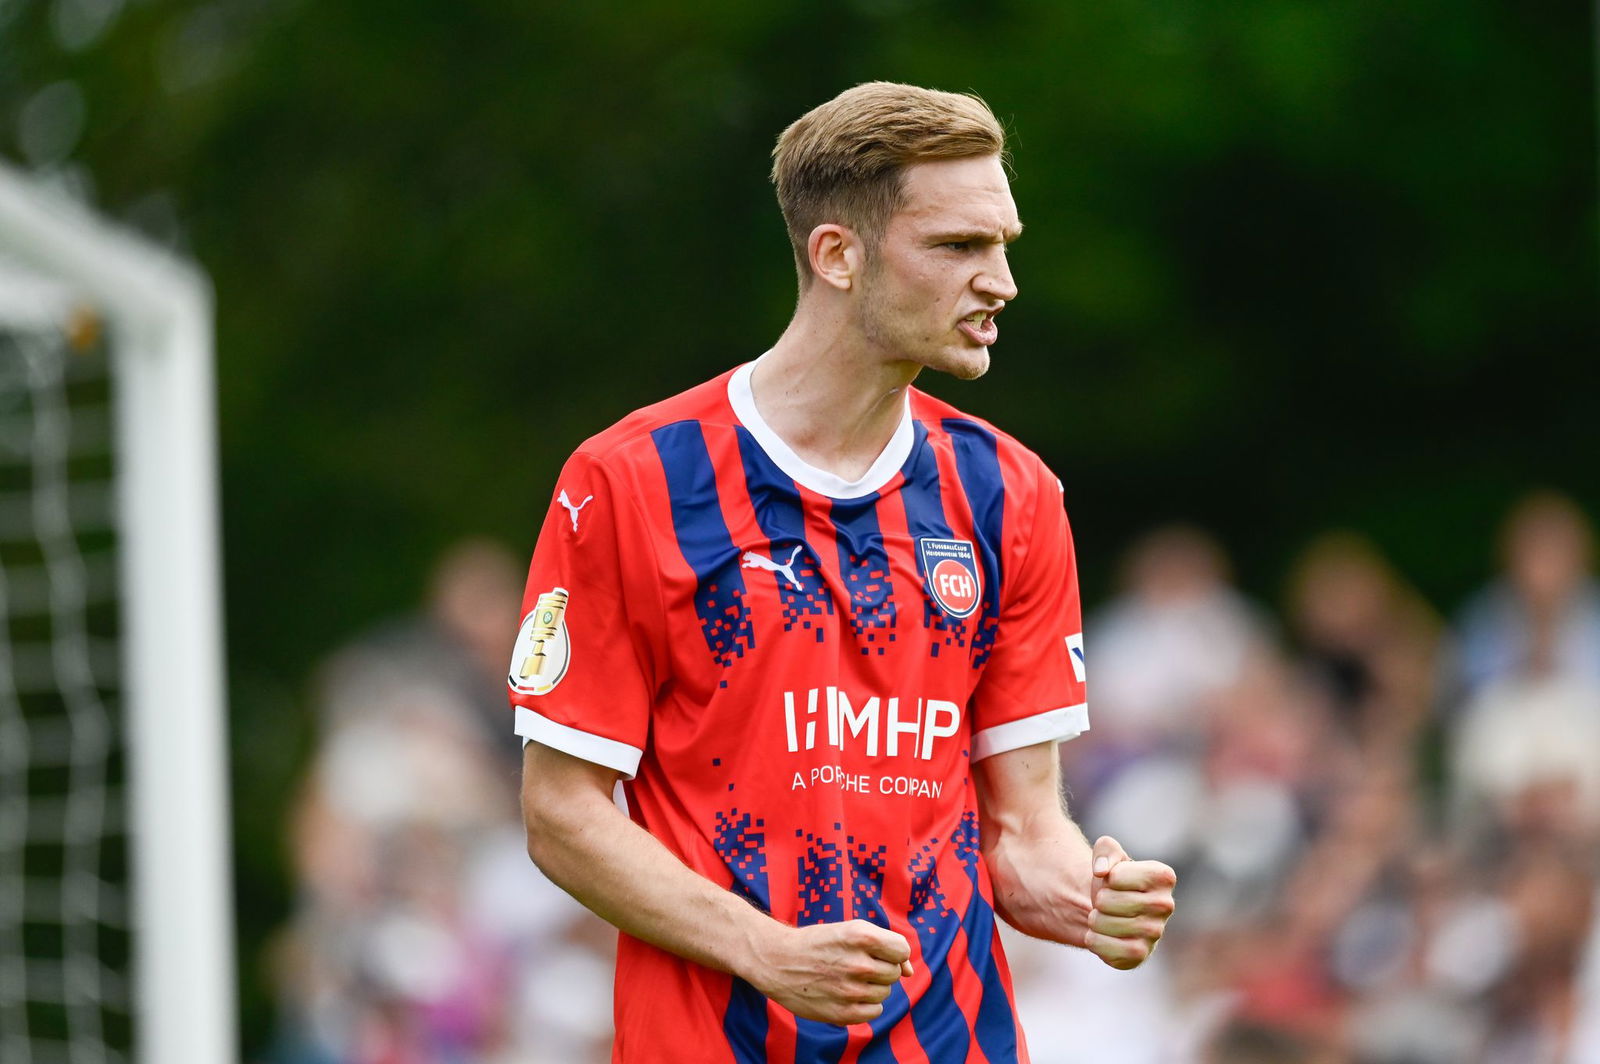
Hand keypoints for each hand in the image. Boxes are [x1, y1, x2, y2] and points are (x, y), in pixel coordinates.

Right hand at [747, 919, 913, 1025]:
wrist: (777, 961)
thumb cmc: (817, 943)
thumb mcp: (850, 931)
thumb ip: (886, 946)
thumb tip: (909, 973)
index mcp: (861, 936)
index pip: (902, 950)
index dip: (892, 952)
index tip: (876, 952)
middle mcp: (858, 963)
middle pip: (893, 973)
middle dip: (879, 969)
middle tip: (854, 964)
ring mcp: (851, 990)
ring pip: (884, 993)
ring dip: (871, 987)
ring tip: (846, 978)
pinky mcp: (843, 1013)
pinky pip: (874, 1012)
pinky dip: (865, 1005)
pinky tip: (846, 994)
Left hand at [1084, 835, 1175, 969]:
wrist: (1113, 911)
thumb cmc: (1114, 880)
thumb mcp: (1109, 854)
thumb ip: (1105, 850)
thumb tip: (1102, 871)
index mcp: (1163, 876)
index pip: (1114, 877)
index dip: (1107, 877)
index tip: (1116, 881)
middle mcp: (1166, 905)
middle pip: (1106, 901)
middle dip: (1098, 900)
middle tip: (1108, 902)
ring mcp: (1155, 932)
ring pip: (1103, 923)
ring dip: (1094, 920)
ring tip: (1104, 917)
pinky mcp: (1141, 954)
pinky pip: (1106, 949)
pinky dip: (1094, 941)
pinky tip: (1102, 935)